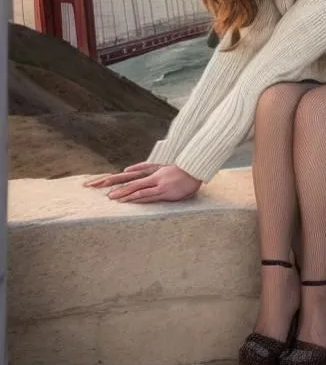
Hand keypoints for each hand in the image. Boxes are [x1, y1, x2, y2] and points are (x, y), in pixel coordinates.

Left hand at [83, 162, 202, 202]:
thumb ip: (142, 167)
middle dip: (108, 183)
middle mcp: (148, 177)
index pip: (122, 177)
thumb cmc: (177, 169)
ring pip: (135, 189)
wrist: (194, 168)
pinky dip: (135, 196)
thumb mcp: (158, 165)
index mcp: (144, 172)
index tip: (95, 183)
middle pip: (124, 181)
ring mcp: (156, 183)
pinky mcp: (164, 190)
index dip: (108, 179)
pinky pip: (147, 194)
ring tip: (109, 197)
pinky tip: (127, 199)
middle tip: (92, 186)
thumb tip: (126, 169)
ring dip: (122, 193)